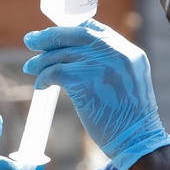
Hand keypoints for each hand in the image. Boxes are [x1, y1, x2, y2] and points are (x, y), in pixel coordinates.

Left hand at [23, 19, 169, 169]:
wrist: (137, 139)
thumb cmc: (130, 118)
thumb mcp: (131, 82)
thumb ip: (114, 65)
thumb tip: (80, 57)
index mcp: (130, 52)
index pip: (95, 30)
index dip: (72, 30)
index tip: (56, 35)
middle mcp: (117, 54)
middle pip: (76, 35)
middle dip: (50, 36)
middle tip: (31, 40)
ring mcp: (101, 66)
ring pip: (62, 54)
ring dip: (42, 60)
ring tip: (31, 68)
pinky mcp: (84, 82)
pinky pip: (56, 72)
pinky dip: (44, 77)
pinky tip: (41, 85)